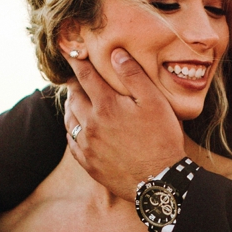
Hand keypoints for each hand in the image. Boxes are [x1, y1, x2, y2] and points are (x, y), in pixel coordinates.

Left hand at [63, 50, 185, 200]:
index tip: (69, 51)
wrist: (160, 181)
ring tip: (74, 99)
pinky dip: (71, 130)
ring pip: (69, 119)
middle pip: (73, 97)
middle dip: (73, 84)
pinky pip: (71, 142)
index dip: (76, 61)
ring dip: (70, 106)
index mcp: (106, 105)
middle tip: (74, 77)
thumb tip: (115, 53)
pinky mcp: (89, 163)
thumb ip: (133, 75)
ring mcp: (87, 145)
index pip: (85, 76)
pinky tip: (76, 128)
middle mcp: (90, 124)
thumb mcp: (154, 101)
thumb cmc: (162, 138)